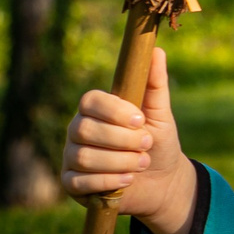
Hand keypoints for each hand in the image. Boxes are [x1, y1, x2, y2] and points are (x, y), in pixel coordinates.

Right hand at [61, 48, 198, 233]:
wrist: (162, 180)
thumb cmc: (157, 142)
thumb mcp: (160, 113)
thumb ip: (155, 84)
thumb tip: (156, 50)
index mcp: (96, 110)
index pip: (89, 101)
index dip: (114, 111)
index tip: (140, 120)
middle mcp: (77, 130)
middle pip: (84, 129)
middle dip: (122, 140)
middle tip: (146, 144)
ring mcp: (70, 156)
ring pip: (83, 157)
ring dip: (120, 162)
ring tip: (142, 163)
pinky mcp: (70, 183)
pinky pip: (78, 182)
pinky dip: (107, 181)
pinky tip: (127, 180)